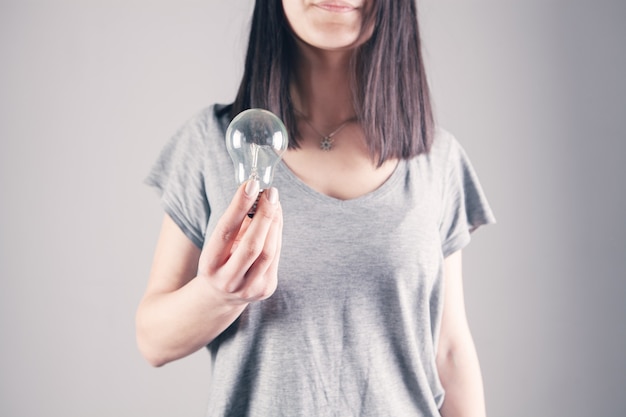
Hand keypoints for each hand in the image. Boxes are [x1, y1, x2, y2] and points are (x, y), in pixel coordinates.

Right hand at [198, 179, 281, 304]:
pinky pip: (276, 256)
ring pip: (268, 251)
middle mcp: (228, 280)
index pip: (226, 231)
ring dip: (275, 222)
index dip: (239, 206)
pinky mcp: (266, 289)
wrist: (220, 297)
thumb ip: (235, 222)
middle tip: (270, 192)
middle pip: (252, 245)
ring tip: (274, 202)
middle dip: (264, 215)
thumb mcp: (218, 244)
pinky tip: (276, 219)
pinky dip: (277, 234)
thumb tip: (256, 193)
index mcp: (210, 265)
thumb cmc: (219, 260)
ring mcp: (249, 288)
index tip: (251, 184)